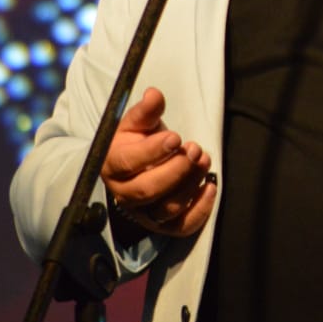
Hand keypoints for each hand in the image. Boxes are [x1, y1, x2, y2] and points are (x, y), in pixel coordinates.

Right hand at [100, 87, 216, 236]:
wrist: (138, 164)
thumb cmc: (136, 141)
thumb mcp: (137, 123)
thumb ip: (146, 110)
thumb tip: (154, 95)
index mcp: (112, 164)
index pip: (129, 162)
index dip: (153, 151)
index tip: (176, 137)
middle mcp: (124, 193)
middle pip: (149, 189)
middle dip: (177, 169)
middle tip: (195, 150)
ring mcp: (143, 212)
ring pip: (167, 207)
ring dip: (190, 184)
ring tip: (205, 161)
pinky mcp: (162, 225)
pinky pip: (182, 226)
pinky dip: (200, 210)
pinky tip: (211, 187)